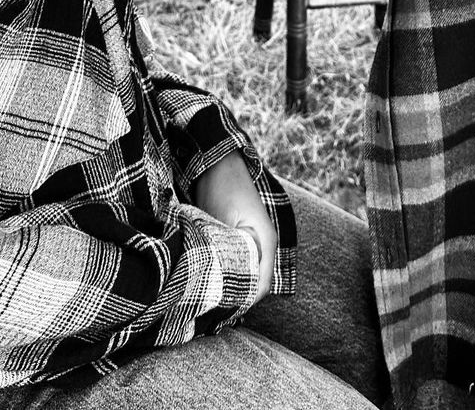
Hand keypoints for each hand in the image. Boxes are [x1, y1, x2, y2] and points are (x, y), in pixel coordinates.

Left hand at [192, 151, 276, 300]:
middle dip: (236, 298)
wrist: (218, 162)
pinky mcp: (242, 237)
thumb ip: (223, 254)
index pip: (260, 286)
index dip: (241, 302)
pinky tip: (211, 279)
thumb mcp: (220, 223)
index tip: (219, 312)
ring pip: (247, 274)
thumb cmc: (221, 189)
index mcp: (266, 242)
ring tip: (209, 298)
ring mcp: (255, 241)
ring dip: (232, 285)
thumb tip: (214, 284)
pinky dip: (229, 273)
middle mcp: (264, 244)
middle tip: (211, 311)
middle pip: (255, 284)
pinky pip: (240, 263)